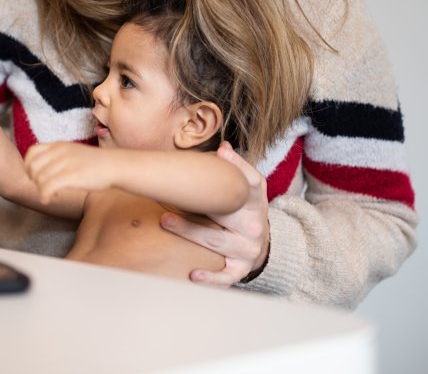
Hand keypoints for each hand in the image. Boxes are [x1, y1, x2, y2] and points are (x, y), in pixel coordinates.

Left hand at [24, 143, 113, 202]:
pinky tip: (52, 199)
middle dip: (35, 181)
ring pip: (39, 179)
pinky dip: (44, 196)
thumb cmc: (96, 164)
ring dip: (42, 190)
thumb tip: (42, 169)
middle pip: (32, 168)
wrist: (115, 166)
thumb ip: (57, 157)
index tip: (37, 176)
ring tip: (53, 194)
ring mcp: (65, 163)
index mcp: (59, 145)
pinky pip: (47, 188)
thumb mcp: (73, 153)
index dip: (29, 167)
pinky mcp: (71, 176)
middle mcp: (60, 152)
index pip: (31, 152)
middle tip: (45, 187)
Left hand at [160, 141, 269, 285]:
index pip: (251, 181)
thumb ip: (237, 169)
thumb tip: (222, 148)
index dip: (237, 167)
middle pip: (225, 212)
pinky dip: (210, 278)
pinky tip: (193, 275)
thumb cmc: (246, 211)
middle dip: (198, 203)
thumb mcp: (249, 190)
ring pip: (216, 241)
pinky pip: (225, 275)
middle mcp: (253, 225)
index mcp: (255, 201)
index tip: (220, 154)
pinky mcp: (241, 269)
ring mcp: (247, 249)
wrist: (261, 244)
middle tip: (170, 193)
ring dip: (189, 232)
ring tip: (165, 220)